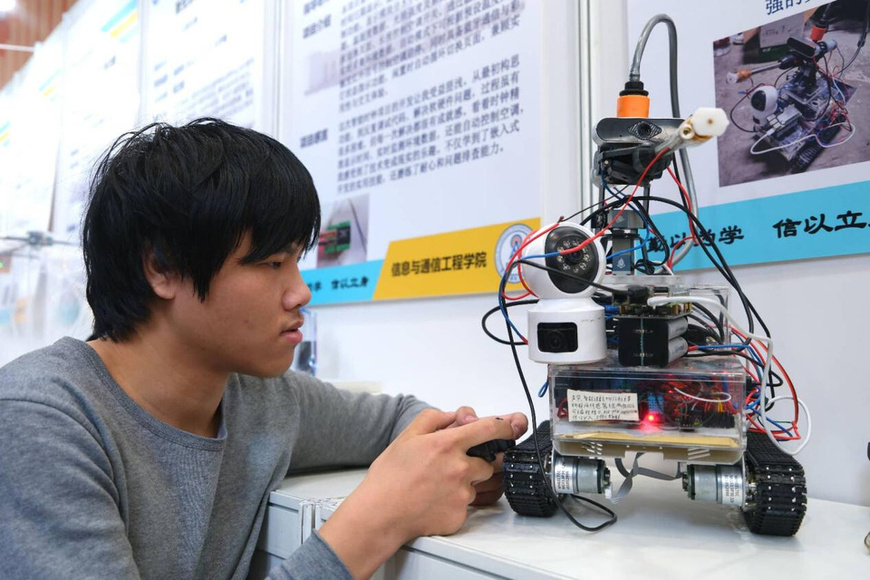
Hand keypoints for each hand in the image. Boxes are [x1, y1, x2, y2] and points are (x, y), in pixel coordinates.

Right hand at [318, 409, 519, 578]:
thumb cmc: (389, 477)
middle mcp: (460, 469)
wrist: (380, 514)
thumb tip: (454, 416)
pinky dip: (457, 502)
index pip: (490, 430)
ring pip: (478, 485)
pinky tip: (436, 501)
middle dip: (476, 462)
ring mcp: (462, 494)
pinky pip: (468, 505)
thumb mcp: (407, 436)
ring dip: (467, 483)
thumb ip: (433, 419)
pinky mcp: (460, 515)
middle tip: (452, 467)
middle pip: (489, 462)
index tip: (509, 429)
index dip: (505, 428)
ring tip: (439, 486)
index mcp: (447, 445)